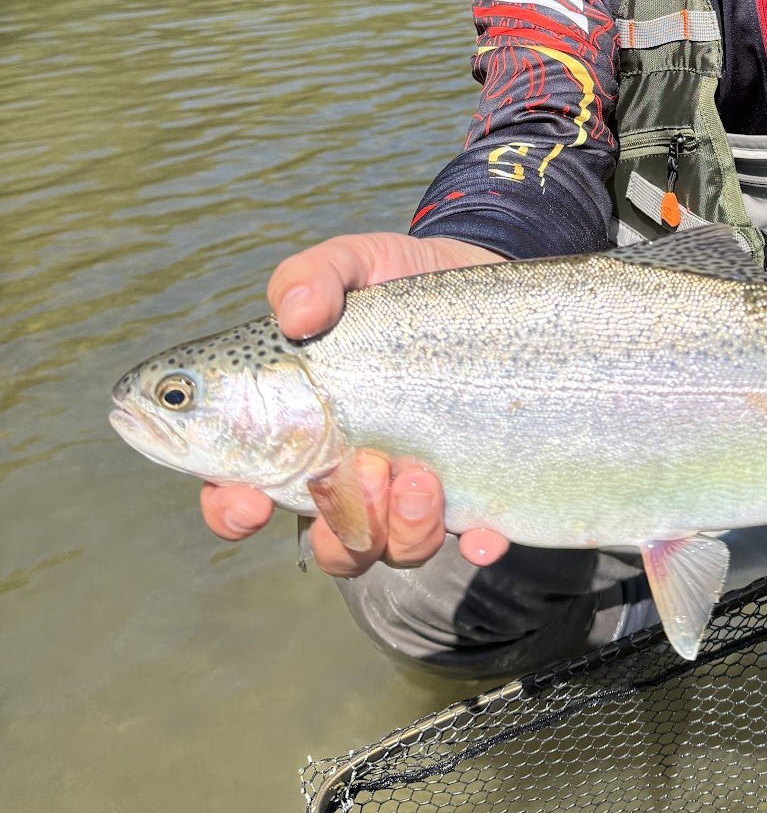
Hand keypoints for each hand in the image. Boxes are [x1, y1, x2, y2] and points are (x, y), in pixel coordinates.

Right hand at [199, 231, 511, 573]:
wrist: (487, 286)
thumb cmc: (398, 286)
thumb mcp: (353, 263)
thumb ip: (312, 276)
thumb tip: (295, 315)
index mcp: (295, 432)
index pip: (241, 492)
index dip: (233, 510)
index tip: (250, 499)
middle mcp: (349, 475)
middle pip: (325, 541)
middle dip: (337, 527)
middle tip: (365, 467)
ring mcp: (411, 489)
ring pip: (391, 549)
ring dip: (401, 530)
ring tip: (421, 476)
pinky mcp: (473, 489)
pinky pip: (472, 543)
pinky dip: (475, 547)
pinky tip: (484, 535)